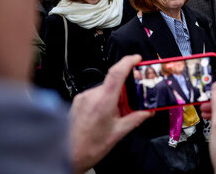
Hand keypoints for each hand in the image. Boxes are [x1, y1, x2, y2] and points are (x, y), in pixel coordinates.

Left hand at [69, 55, 152, 173]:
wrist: (67, 157)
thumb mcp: (118, 133)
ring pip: (105, 89)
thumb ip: (136, 118)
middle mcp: (91, 96)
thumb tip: (147, 111)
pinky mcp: (79, 101)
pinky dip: (105, 100)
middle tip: (132, 100)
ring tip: (117, 113)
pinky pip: (96, 94)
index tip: (137, 59)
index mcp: (103, 102)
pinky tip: (107, 114)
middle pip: (113, 82)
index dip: (128, 62)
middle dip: (125, 89)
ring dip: (115, 97)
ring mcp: (83, 98)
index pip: (116, 73)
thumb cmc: (87, 148)